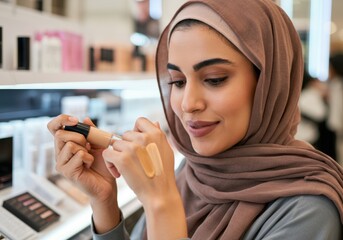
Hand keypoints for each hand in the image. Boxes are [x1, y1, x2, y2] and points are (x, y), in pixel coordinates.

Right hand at [47, 114, 115, 200]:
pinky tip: (89, 164)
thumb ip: (92, 131)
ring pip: (70, 144)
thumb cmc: (102, 164)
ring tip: (89, 157)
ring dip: (85, 148)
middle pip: (60, 134)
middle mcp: (59, 153)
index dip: (61, 120)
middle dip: (79, 136)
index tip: (75, 120)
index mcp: (64, 144)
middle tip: (89, 146)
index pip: (53, 127)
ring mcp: (61, 163)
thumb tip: (86, 119)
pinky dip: (88, 157)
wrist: (107, 184)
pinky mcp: (67, 172)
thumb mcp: (98, 143)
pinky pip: (78, 155)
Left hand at [102, 117, 186, 238]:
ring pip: (115, 144)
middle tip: (132, 160)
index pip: (140, 121)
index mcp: (156, 134)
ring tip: (126, 168)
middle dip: (126, 146)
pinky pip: (107, 153)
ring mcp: (132, 148)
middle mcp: (144, 138)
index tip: (137, 143)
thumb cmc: (163, 174)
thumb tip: (154, 123)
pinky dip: (110, 163)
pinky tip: (119, 172)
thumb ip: (158, 135)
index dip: (136, 131)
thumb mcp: (166, 150)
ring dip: (117, 155)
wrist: (160, 193)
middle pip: (125, 134)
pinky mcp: (122, 159)